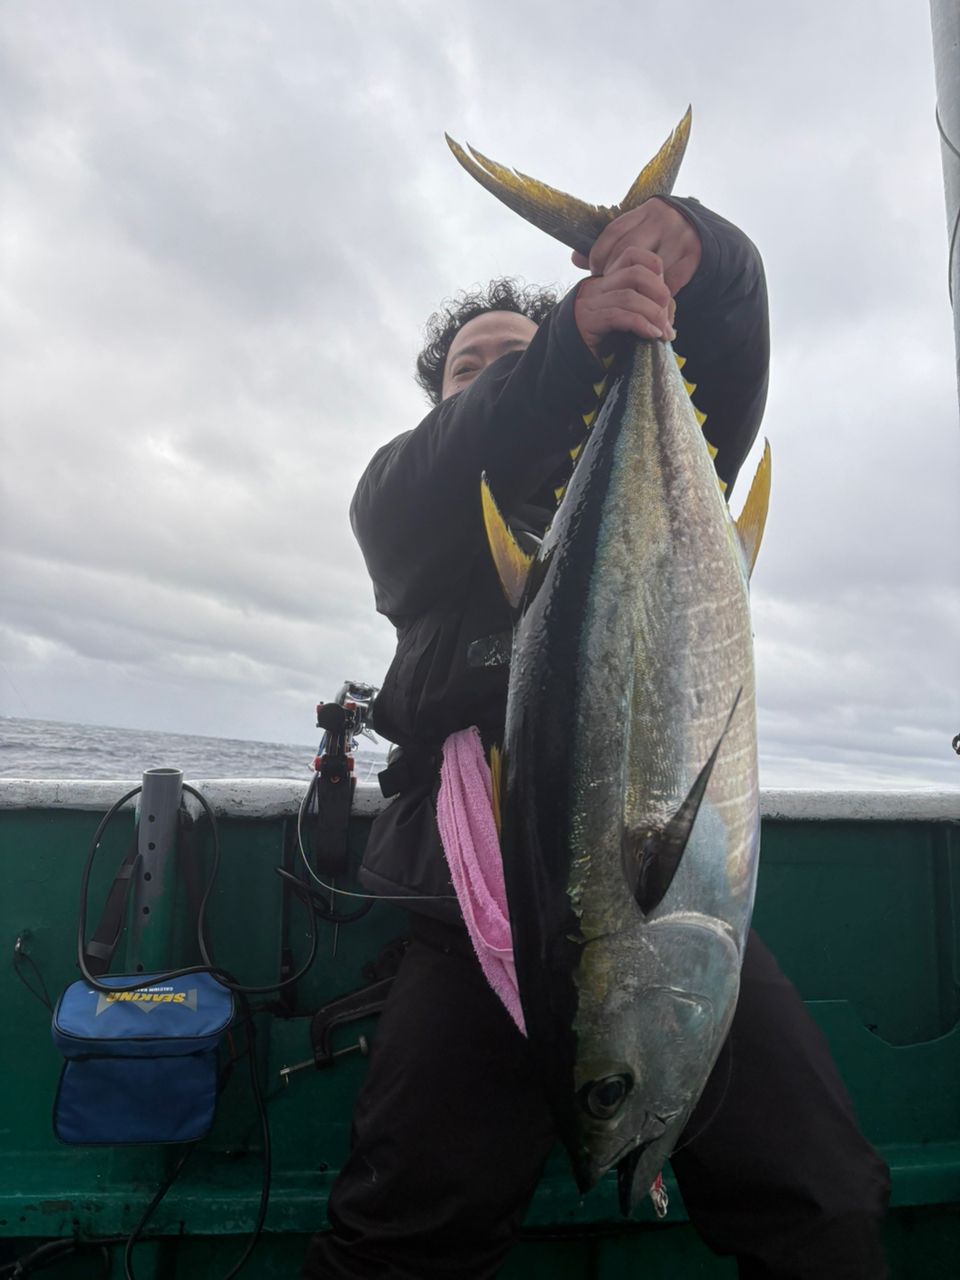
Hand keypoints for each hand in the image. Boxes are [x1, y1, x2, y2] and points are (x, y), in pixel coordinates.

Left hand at [572, 198, 701, 356]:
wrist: (706, 238)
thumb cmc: (663, 239)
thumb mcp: (639, 233)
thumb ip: (610, 245)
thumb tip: (574, 258)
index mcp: (647, 210)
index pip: (615, 231)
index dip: (600, 254)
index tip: (595, 272)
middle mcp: (665, 219)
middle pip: (630, 250)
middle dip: (616, 272)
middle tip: (610, 287)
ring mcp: (681, 237)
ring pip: (650, 269)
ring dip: (638, 287)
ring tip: (629, 297)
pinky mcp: (694, 257)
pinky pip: (670, 283)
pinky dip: (657, 296)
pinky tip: (648, 301)